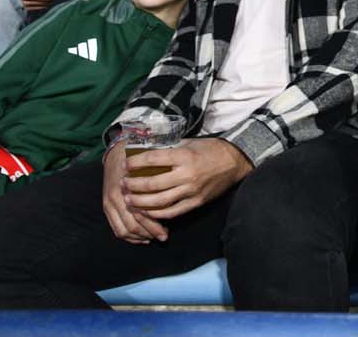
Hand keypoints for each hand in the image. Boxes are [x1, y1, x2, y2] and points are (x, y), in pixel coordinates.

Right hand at [102, 142, 164, 243]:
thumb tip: (179, 195)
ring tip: (152, 237)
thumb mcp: (152, 166)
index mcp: (129, 187)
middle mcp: (118, 197)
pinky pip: (115, 227)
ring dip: (138, 236)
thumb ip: (161, 180)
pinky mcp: (106, 206)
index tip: (167, 230)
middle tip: (162, 236)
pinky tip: (140, 237)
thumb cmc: (141, 159)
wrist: (118, 152)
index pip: (141, 214)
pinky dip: (128, 236)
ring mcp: (110, 202)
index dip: (154, 225)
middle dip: (149, 233)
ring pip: (123, 229)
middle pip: (133, 223)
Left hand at [123, 138, 251, 220]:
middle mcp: (187, 175)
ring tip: (128, 200)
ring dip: (140, 202)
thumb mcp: (190, 143)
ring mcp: (191, 191)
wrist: (235, 161)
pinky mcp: (196, 202)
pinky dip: (156, 214)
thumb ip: (170, 149)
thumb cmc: (211, 149)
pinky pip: (172, 212)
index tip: (125, 165)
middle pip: (152, 184)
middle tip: (122, 184)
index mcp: (184, 156)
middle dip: (133, 185)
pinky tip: (146, 211)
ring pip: (159, 201)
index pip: (153, 160)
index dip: (136, 163)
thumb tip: (147, 151)